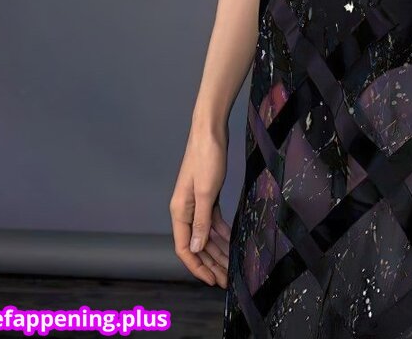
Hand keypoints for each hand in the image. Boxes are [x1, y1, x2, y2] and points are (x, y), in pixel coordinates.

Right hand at [169, 128, 231, 288]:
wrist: (209, 131)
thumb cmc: (206, 158)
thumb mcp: (206, 192)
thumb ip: (201, 221)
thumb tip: (197, 248)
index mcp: (180, 211)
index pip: (185, 248)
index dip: (197, 267)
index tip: (212, 280)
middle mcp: (185, 210)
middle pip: (197, 244)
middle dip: (211, 263)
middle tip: (226, 279)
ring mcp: (196, 203)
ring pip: (206, 234)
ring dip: (217, 250)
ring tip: (231, 265)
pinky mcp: (207, 195)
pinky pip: (213, 220)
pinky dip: (221, 232)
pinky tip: (231, 241)